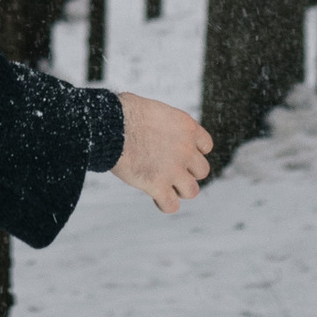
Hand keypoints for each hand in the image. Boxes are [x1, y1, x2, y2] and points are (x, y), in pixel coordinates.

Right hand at [115, 92, 212, 214]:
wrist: (110, 125)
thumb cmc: (124, 112)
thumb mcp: (155, 110)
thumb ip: (166, 125)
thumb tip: (157, 129)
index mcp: (187, 127)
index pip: (206, 146)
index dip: (194, 151)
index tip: (179, 153)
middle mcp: (186, 149)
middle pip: (202, 171)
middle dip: (188, 172)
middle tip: (170, 170)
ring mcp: (173, 169)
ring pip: (192, 191)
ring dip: (180, 190)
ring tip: (166, 186)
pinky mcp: (157, 185)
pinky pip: (171, 205)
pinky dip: (165, 204)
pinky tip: (155, 197)